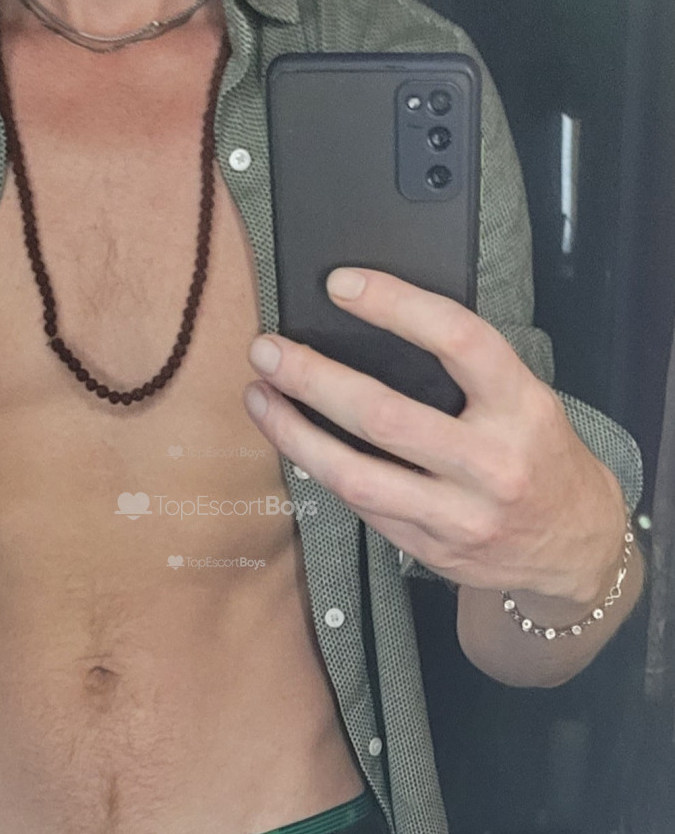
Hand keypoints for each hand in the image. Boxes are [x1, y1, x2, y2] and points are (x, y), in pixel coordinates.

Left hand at [243, 268, 626, 603]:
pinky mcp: (428, 549)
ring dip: (294, 433)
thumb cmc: (539, 457)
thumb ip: (466, 372)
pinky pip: (360, 505)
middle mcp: (491, 463)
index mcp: (522, 408)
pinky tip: (294, 440)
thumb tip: (371, 327)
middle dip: (312, 378)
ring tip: (260, 396)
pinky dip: (319, 468)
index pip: (458, 340)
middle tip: (268, 350)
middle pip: (384, 415)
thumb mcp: (526, 401)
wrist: (574, 547)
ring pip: (355, 474)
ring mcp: (458, 515)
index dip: (394, 304)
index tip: (340, 284)